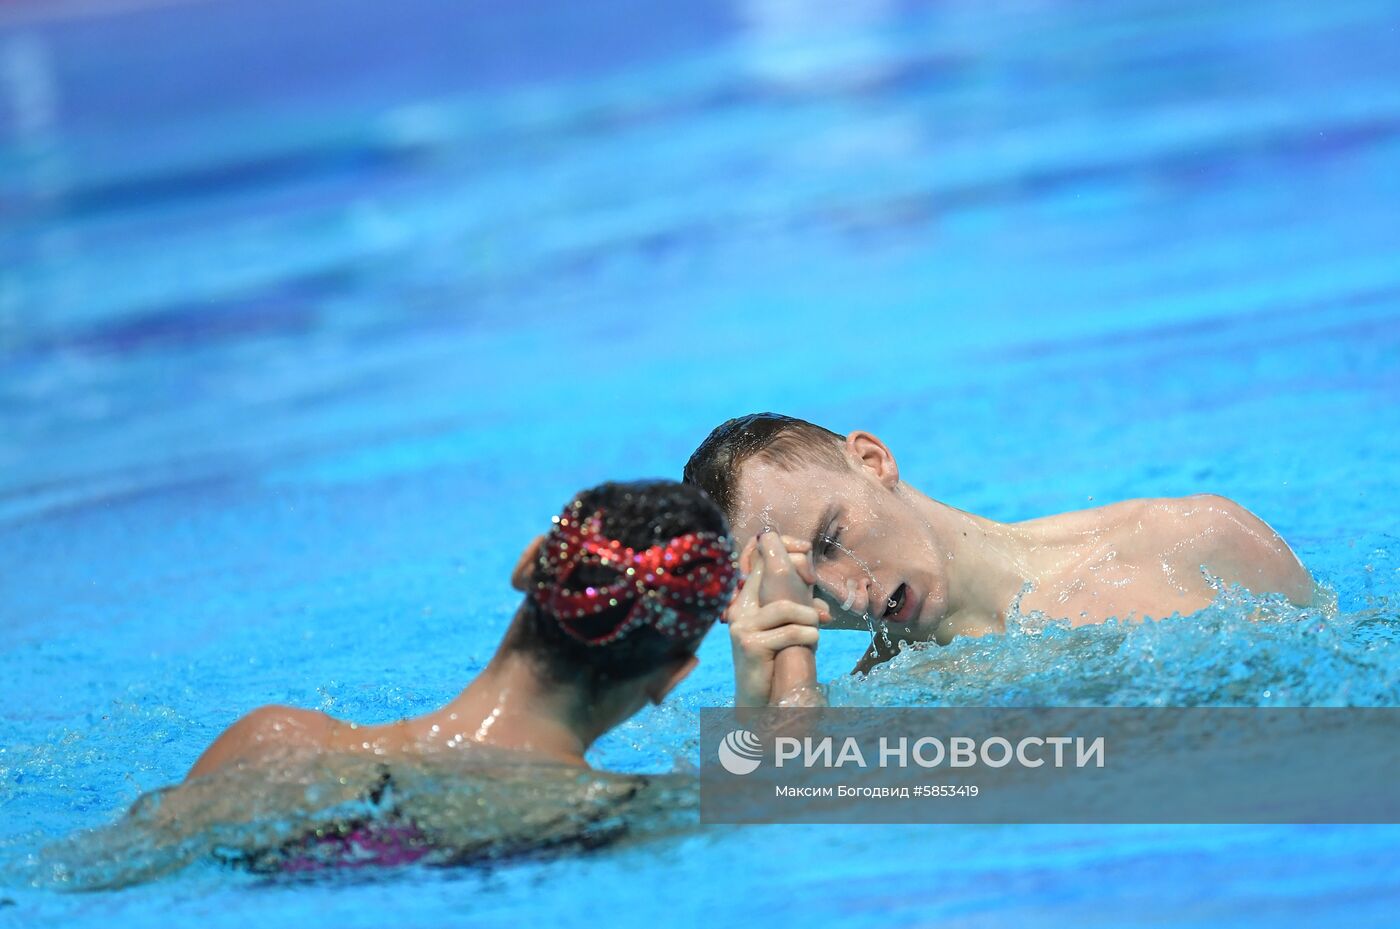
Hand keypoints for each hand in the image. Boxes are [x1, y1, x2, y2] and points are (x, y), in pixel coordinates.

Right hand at [726, 529, 829, 706]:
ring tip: (816, 628)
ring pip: (785, 607)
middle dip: (797, 570)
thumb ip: (797, 607)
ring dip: (809, 617)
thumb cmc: (776, 661)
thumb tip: (818, 597)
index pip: (759, 557)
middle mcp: (740, 608)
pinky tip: (812, 641)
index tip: (805, 550)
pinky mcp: (749, 644)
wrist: (759, 699)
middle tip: (815, 586)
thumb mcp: (786, 627)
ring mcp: (742, 625)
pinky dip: (807, 635)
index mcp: (746, 599)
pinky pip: (788, 631)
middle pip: (769, 570)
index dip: (781, 544)